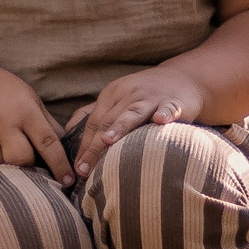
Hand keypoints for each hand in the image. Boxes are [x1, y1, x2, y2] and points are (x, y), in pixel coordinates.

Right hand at [0, 61, 72, 181]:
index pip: (47, 142)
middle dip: (27, 166)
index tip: (68, 180)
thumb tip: (69, 150)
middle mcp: (3, 122)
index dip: (59, 164)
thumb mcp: (31, 100)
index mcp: (25, 111)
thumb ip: (48, 124)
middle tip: (27, 160)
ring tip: (1, 144)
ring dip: (5, 161)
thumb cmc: (5, 92)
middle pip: (21, 159)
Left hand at [71, 63, 208, 175]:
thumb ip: (92, 113)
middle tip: (84, 169)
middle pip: (108, 121)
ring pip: (133, 113)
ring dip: (120, 127)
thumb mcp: (116, 98)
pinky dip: (164, 113)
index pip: (93, 123)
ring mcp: (151, 97)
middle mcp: (129, 94)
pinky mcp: (174, 101)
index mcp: (112, 94)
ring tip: (108, 141)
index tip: (76, 168)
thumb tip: (65, 132)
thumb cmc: (144, 95)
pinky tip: (160, 121)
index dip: (83, 145)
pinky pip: (168, 108)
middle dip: (94, 146)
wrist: (183, 79)